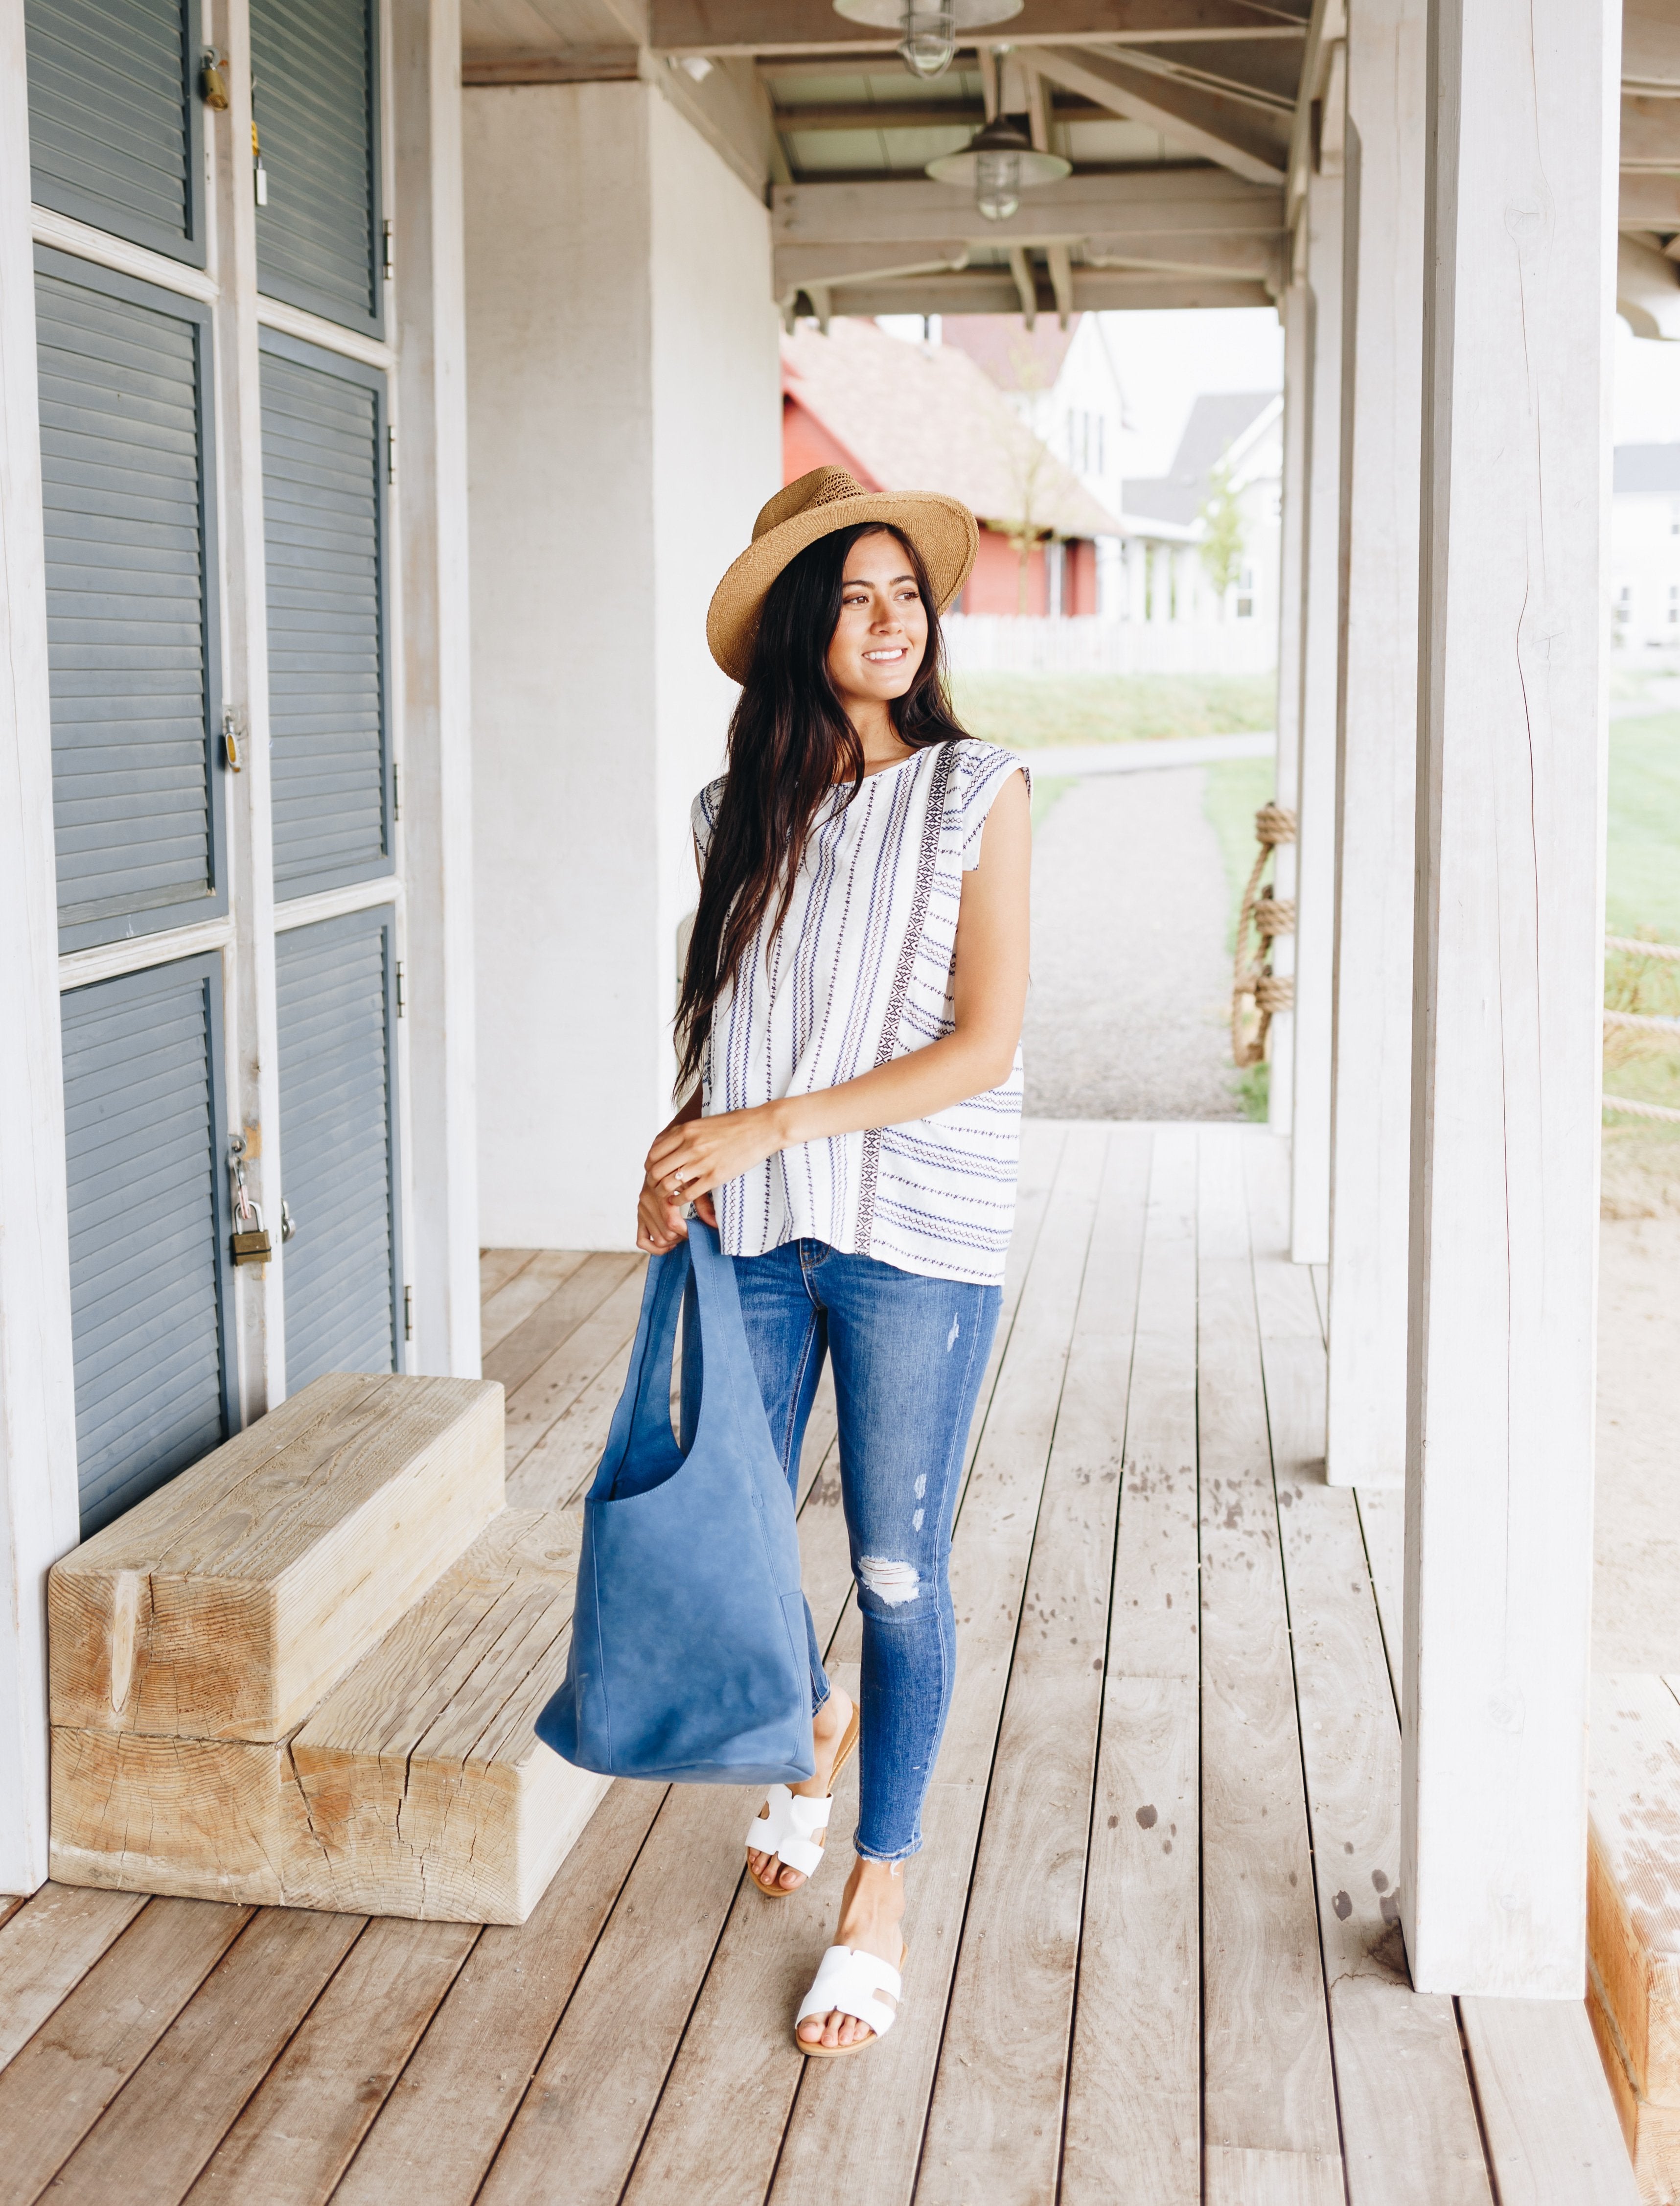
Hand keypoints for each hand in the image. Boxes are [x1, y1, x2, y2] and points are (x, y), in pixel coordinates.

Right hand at [635, 1174, 716, 1254]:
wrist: (665, 1161)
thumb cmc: (682, 1170)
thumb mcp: (693, 1182)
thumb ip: (703, 1203)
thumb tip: (714, 1223)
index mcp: (660, 1192)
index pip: (672, 1223)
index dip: (688, 1231)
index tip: (699, 1229)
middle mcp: (647, 1200)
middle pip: (666, 1234)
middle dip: (682, 1236)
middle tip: (692, 1228)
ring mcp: (642, 1208)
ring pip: (658, 1239)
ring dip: (673, 1241)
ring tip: (683, 1232)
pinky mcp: (639, 1215)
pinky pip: (642, 1240)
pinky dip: (655, 1247)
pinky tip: (669, 1243)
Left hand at [644, 1106, 782, 1216]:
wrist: (762, 1127)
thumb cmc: (736, 1124)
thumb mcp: (703, 1123)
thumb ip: (686, 1133)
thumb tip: (670, 1146)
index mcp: (685, 1130)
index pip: (654, 1153)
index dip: (650, 1167)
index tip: (654, 1173)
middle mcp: (690, 1146)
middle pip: (657, 1171)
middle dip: (653, 1183)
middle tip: (657, 1188)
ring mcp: (702, 1162)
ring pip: (669, 1184)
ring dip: (664, 1194)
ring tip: (667, 1196)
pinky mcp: (715, 1176)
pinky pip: (688, 1194)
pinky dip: (679, 1201)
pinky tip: (679, 1201)